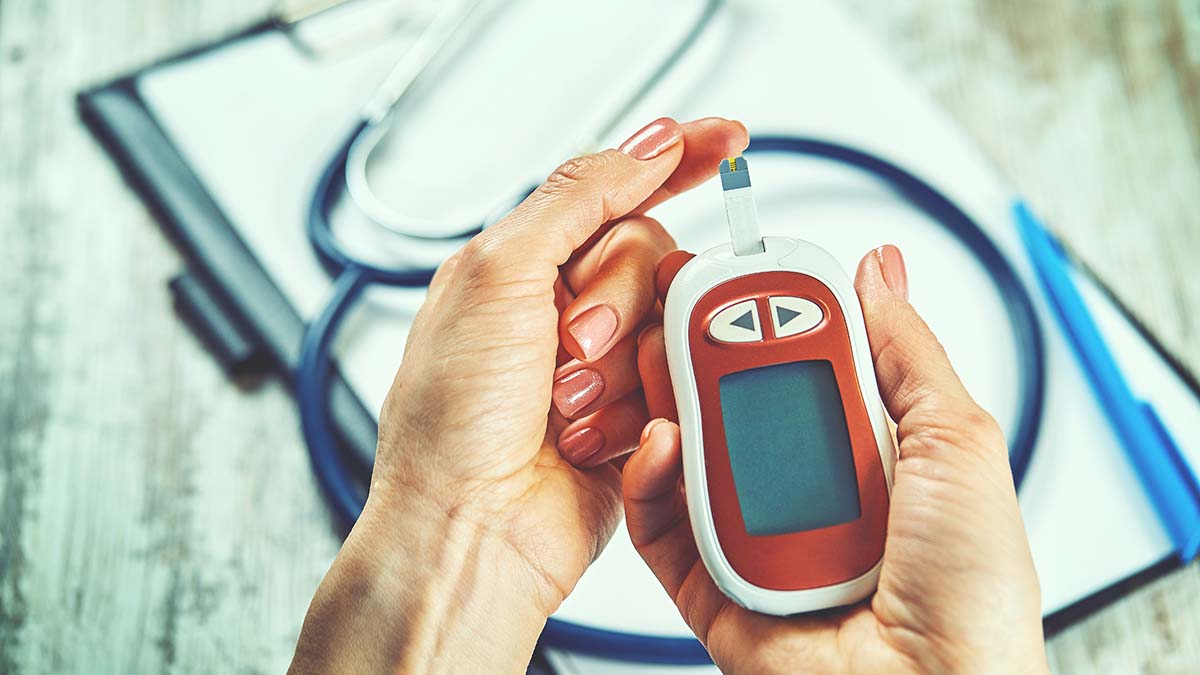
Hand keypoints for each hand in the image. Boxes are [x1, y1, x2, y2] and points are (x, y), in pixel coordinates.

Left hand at [289, 117, 748, 673]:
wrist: (468, 530)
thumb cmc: (450, 420)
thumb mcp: (495, 275)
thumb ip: (573, 201)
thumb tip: (644, 146)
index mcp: (521, 264)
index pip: (614, 191)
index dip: (673, 161)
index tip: (727, 139)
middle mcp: (562, 308)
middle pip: (652, 255)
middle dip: (616, 299)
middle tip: (570, 344)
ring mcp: (602, 364)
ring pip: (672, 322)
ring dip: (622, 365)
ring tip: (567, 405)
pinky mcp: (633, 416)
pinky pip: (678, 382)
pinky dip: (639, 408)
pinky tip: (591, 434)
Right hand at [627, 246, 1048, 673]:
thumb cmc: (970, 592)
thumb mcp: (958, 442)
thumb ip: (907, 353)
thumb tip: (880, 270)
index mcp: (870, 450)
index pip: (805, 362)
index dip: (770, 314)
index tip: (741, 277)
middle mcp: (808, 488)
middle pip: (737, 401)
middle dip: (702, 347)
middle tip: (678, 304)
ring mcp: (757, 535)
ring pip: (691, 454)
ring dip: (670, 399)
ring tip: (662, 358)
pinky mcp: (712, 586)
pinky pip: (661, 526)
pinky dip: (650, 480)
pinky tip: (665, 442)